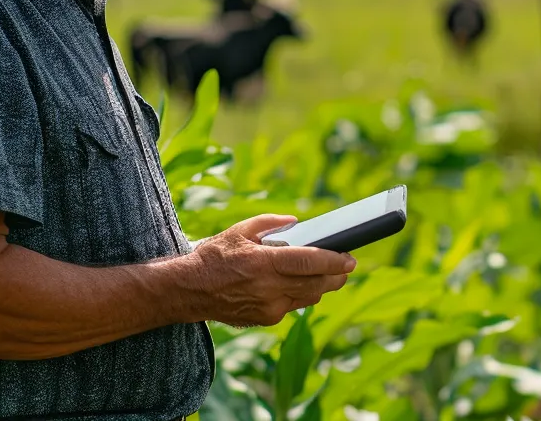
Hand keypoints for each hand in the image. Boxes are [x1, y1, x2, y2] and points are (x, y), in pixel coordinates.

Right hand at [183, 214, 356, 327]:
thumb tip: (296, 221)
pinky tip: (299, 285)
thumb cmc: (214, 257)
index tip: (350, 259)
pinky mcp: (266, 319)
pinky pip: (294, 306)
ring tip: (327, 274)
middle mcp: (269, 288)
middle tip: (346, 267)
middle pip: (317, 284)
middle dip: (336, 276)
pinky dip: (301, 295)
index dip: (335, 261)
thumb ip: (269, 223)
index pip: (310, 262)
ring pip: (309, 298)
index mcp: (264, 263)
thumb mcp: (239, 231)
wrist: (189, 291)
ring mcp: (269, 307)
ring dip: (322, 286)